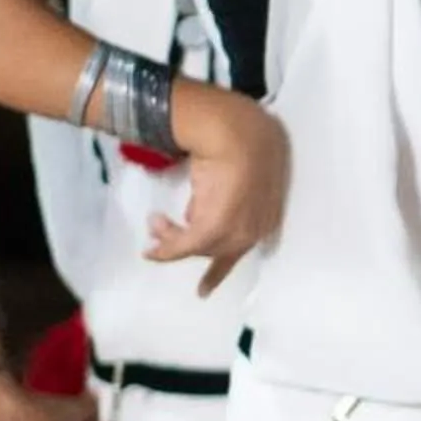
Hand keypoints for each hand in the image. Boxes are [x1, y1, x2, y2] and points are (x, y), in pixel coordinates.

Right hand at [149, 84, 287, 295]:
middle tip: (158, 227)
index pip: (245, 246)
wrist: (235, 130)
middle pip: (218, 249)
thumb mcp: (239, 172)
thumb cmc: (240, 140)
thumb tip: (201, 211)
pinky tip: (151, 250)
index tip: (203, 290)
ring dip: (172, 238)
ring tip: (154, 221)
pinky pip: (186, 247)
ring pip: (200, 247)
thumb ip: (225, 197)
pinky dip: (167, 250)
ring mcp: (239, 230)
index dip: (220, 267)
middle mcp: (258, 228)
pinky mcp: (216, 227)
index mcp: (269, 214)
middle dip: (186, 244)